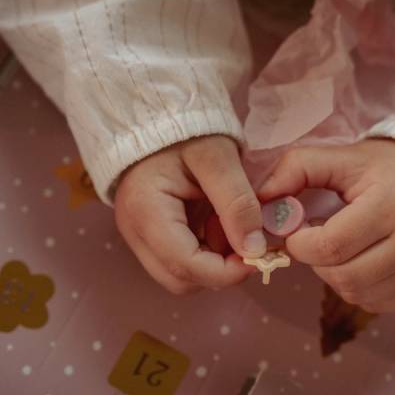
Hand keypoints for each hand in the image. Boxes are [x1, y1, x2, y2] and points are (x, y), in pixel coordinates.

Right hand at [115, 135, 266, 293]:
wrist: (156, 114)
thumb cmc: (184, 129)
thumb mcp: (217, 157)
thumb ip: (237, 202)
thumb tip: (255, 249)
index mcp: (146, 213)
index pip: (186, 266)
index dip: (227, 271)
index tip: (259, 255)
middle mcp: (135, 234)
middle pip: (180, 280)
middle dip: (219, 271)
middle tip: (247, 243)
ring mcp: (139, 238)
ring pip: (180, 276)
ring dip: (213, 264)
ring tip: (231, 229)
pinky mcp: (150, 236)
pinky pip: (180, 261)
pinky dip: (205, 253)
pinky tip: (218, 226)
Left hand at [258, 139, 394, 312]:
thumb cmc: (392, 172)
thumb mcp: (347, 158)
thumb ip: (298, 169)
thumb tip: (259, 199)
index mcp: (394, 204)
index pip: (329, 247)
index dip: (301, 244)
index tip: (300, 230)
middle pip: (342, 276)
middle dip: (318, 261)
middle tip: (320, 240)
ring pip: (357, 293)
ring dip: (337, 275)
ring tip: (344, 249)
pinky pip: (377, 303)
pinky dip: (360, 287)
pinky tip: (365, 261)